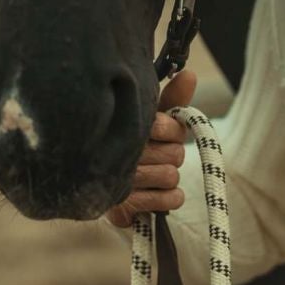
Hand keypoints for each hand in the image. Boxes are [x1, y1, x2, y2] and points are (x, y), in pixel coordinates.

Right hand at [106, 69, 197, 224]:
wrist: (95, 185)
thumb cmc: (132, 145)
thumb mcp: (150, 118)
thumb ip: (171, 100)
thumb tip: (189, 74)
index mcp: (124, 126)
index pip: (167, 126)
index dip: (171, 130)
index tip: (159, 132)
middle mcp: (117, 153)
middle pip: (175, 154)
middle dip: (170, 156)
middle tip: (153, 156)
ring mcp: (118, 184)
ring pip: (172, 176)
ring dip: (168, 179)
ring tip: (149, 175)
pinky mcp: (121, 210)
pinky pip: (169, 199)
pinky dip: (168, 198)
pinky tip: (152, 193)